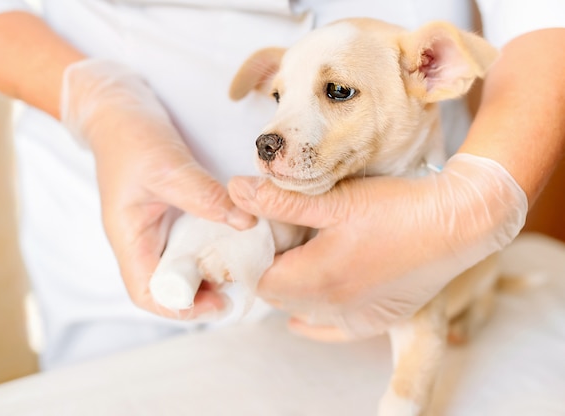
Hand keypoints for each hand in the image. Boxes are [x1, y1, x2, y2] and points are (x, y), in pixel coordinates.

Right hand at [61, 59, 255, 318]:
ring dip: (211, 269)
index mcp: (129, 238)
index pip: (148, 293)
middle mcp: (141, 241)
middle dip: (204, 292)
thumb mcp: (166, 166)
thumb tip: (246, 223)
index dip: (183, 307)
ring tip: (243, 262)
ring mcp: (155, 229)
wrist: (117, 109)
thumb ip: (203, 195)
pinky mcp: (169, 215)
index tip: (220, 302)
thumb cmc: (130, 137)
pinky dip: (213, 244)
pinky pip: (191, 241)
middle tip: (241, 281)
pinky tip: (236, 235)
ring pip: (183, 265)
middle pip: (169, 287)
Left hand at [229, 153, 527, 339]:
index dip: (258, 255)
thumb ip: (281, 200)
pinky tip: (311, 311)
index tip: (266, 233)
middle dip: (275, 269)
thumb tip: (235, 191)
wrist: (458, 223)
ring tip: (307, 257)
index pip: (261, 279)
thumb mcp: (333, 200)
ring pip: (305, 310)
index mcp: (316, 278)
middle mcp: (333, 306)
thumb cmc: (396, 208)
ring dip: (296, 288)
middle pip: (281, 296)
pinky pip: (333, 329)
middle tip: (287, 240)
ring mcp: (357, 317)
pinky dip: (317, 317)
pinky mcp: (378, 319)